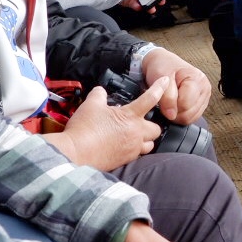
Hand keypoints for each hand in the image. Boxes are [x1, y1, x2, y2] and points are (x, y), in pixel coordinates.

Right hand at [45, 80, 163, 170]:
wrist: (75, 153)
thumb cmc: (84, 129)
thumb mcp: (91, 105)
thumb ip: (99, 95)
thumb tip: (101, 92)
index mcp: (130, 116)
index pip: (150, 98)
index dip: (159, 87)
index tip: (166, 81)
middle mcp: (136, 133)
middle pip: (156, 129)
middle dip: (150, 124)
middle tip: (138, 121)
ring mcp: (132, 149)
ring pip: (150, 145)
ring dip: (145, 140)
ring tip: (133, 135)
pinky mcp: (125, 161)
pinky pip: (137, 156)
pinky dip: (134, 150)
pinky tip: (123, 146)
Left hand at [141, 48, 213, 125]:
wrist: (163, 62)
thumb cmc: (162, 67)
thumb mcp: (160, 78)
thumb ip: (166, 98)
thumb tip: (171, 115)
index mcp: (197, 79)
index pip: (185, 104)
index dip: (170, 106)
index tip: (162, 98)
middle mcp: (205, 88)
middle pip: (189, 114)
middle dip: (173, 112)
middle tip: (165, 101)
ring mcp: (205, 96)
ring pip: (191, 118)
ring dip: (177, 114)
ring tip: (170, 102)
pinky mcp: (202, 103)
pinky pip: (192, 118)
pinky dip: (181, 115)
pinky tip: (175, 105)